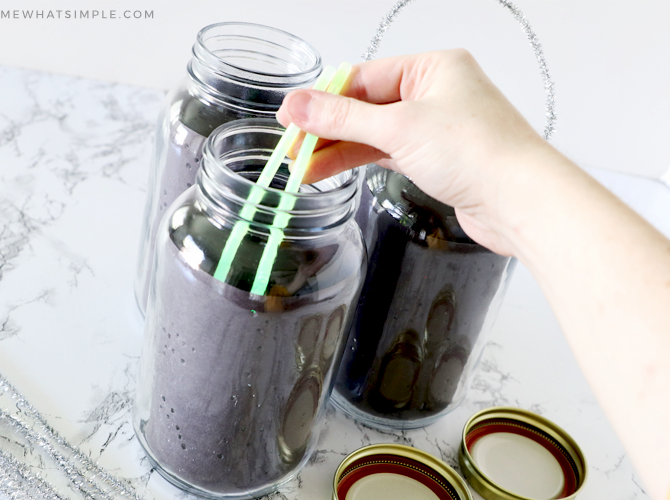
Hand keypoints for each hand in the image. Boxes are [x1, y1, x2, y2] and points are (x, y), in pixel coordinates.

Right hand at [276, 50, 554, 255]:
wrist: (521, 201)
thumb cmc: (479, 153)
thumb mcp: (399, 128)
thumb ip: (343, 119)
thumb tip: (299, 106)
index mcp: (432, 68)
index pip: (362, 78)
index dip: (322, 100)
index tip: (290, 119)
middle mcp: (435, 94)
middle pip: (366, 107)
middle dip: (327, 131)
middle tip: (293, 151)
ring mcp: (436, 128)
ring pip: (375, 134)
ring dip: (339, 151)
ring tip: (303, 170)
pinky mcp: (438, 159)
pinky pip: (388, 154)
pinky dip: (360, 163)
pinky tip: (333, 171)